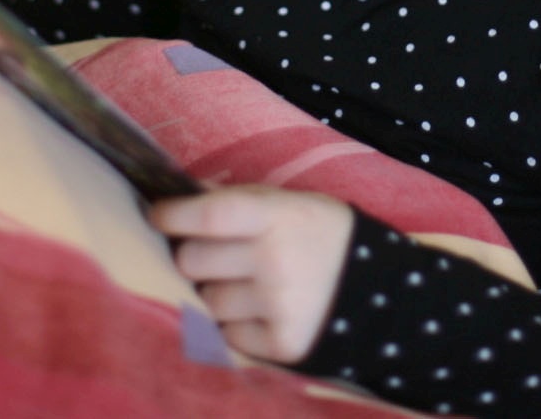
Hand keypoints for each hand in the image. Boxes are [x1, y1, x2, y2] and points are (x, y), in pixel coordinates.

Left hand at [150, 185, 353, 364]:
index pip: (209, 215)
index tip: (158, 215)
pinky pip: (227, 335)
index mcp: (278, 216)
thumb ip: (240, 201)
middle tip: (210, 256)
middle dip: (193, 257)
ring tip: (245, 285)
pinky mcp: (280, 344)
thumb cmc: (324, 236)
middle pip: (192, 261)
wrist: (382, 290)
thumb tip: (183, 197)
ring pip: (206, 301)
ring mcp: (277, 306)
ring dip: (216, 293)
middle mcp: (275, 260)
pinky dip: (236, 324)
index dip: (174, 214)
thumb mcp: (292, 203)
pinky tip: (260, 311)